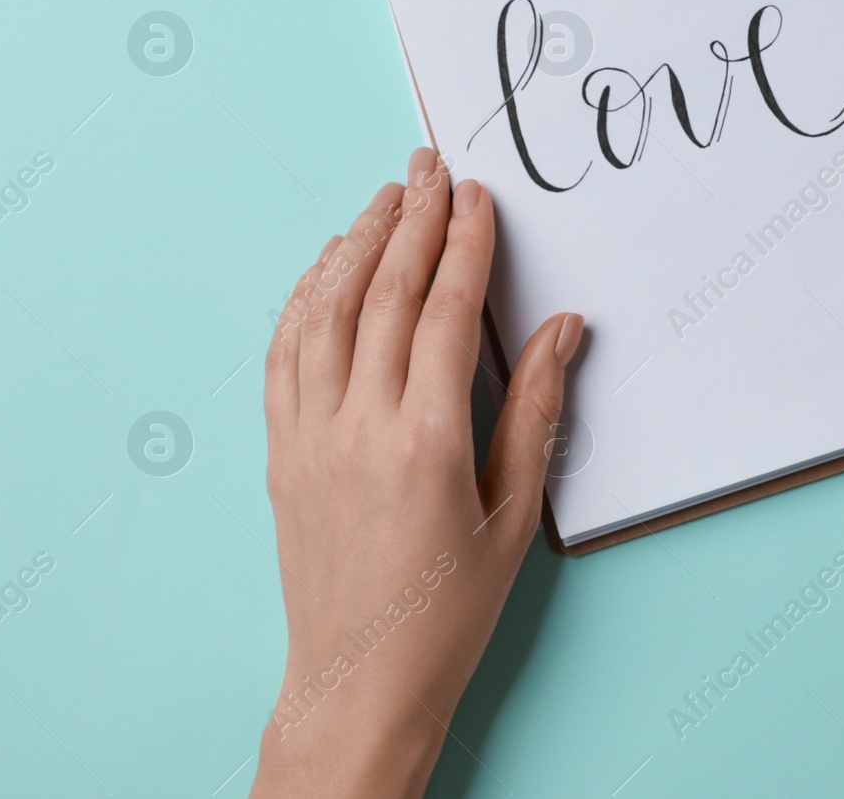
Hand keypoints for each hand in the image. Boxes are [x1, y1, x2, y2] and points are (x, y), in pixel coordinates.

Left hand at [251, 148, 583, 798]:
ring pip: (326, 312)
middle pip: (384, 295)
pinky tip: (325, 268)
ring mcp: (308, 438)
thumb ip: (536, 411)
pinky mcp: (279, 453)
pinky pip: (283, 354)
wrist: (361, 678)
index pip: (446, 313)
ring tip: (385, 197)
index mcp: (427, 444)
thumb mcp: (515, 517)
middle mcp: (359, 428)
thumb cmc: (449, 610)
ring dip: (355, 244)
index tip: (478, 197)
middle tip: (432, 166)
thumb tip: (564, 328)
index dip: (464, 245)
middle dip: (412, 220)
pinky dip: (304, 298)